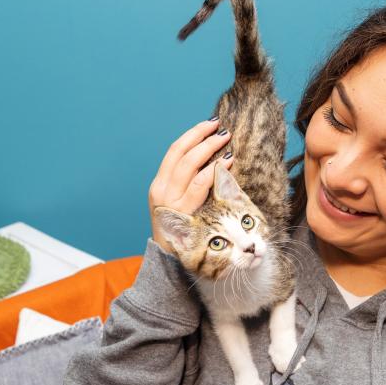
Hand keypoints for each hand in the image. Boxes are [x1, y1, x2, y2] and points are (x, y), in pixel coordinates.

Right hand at [149, 119, 233, 253]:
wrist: (168, 260)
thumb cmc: (180, 232)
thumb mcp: (177, 204)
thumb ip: (187, 184)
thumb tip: (209, 160)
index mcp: (159, 184)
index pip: (175, 151)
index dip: (192, 135)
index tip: (209, 124)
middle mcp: (162, 190)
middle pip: (182, 153)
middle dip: (203, 138)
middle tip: (222, 130)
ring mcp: (171, 201)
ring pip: (190, 166)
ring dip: (209, 150)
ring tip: (226, 142)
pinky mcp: (184, 213)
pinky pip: (200, 186)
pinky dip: (213, 171)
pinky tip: (226, 163)